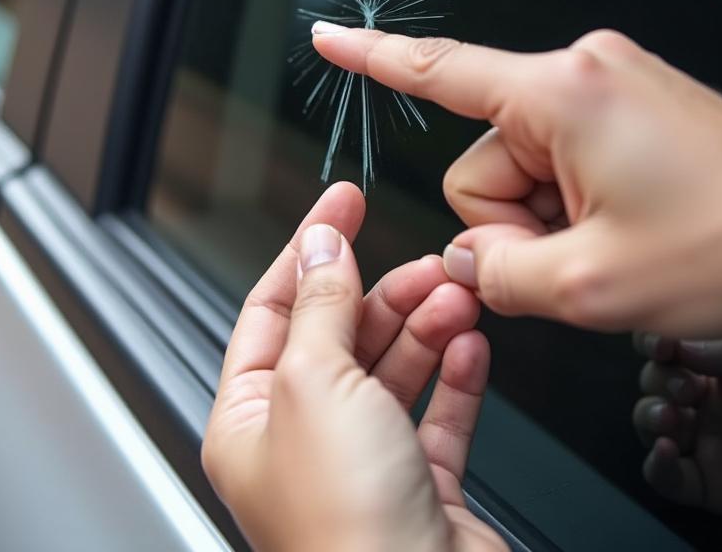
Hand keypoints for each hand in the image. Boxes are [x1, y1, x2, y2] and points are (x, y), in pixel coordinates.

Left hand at [202, 182, 505, 551]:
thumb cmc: (345, 529)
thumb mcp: (315, 382)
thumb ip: (320, 305)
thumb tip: (319, 244)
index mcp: (251, 419)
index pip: (273, 309)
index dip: (310, 249)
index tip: (344, 202)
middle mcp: (304, 442)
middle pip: (343, 335)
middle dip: (387, 292)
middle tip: (427, 263)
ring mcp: (365, 464)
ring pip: (396, 368)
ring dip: (428, 325)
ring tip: (457, 296)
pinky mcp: (422, 487)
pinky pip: (439, 412)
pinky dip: (456, 374)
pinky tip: (470, 345)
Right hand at [313, 25, 721, 338]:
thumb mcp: (590, 285)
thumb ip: (497, 275)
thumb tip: (468, 260)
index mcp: (561, 93)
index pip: (439, 68)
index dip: (372, 58)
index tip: (328, 36)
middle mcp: (582, 71)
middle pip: (486, 159)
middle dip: (517, 220)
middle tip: (582, 254)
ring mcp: (610, 84)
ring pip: (525, 165)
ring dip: (553, 217)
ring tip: (617, 241)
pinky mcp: (629, 104)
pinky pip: (565, 155)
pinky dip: (578, 201)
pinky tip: (628, 223)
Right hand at [632, 333, 721, 546]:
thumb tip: (677, 344)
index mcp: (714, 372)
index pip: (668, 351)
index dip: (653, 343)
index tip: (659, 344)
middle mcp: (702, 405)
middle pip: (653, 384)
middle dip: (660, 381)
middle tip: (687, 389)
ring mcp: (701, 445)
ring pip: (649, 425)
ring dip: (649, 415)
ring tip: (672, 417)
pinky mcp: (706, 486)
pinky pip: (664, 477)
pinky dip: (657, 464)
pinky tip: (666, 451)